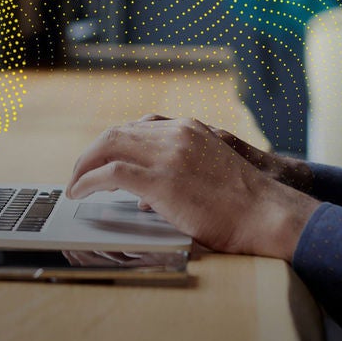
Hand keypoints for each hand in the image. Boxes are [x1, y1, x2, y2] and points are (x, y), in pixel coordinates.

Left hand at [68, 116, 320, 259]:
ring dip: (84, 165)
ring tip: (75, 184)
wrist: (267, 214)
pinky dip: (87, 181)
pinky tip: (80, 192)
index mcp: (190, 130)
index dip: (115, 142)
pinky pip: (109, 174)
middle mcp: (176, 135)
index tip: (102, 158)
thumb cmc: (245, 205)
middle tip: (79, 173)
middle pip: (117, 132)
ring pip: (108, 146)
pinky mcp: (160, 181)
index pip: (139, 126)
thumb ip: (181, 174)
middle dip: (92, 152)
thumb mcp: (212, 174)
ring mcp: (168, 155)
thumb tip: (147, 199)